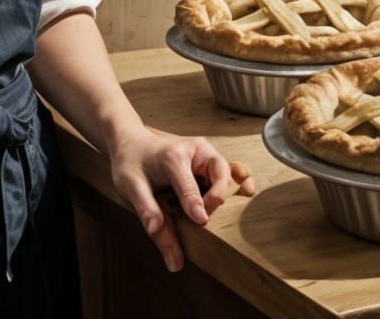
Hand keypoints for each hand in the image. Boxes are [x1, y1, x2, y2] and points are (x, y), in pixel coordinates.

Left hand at [108, 124, 255, 272]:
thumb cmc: (131, 164)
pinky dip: (237, 182)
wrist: (133, 143)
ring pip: (226, 172)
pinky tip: (247, 191)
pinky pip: (227, 172)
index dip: (195, 205)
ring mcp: (204, 154)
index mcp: (173, 156)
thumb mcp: (131, 187)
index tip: (202, 222)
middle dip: (218, 195)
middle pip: (218, 171)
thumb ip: (146, 210)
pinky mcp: (207, 162)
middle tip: (205, 218)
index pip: (189, 184)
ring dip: (230, 190)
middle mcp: (195, 150)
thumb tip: (158, 236)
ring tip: (236, 205)